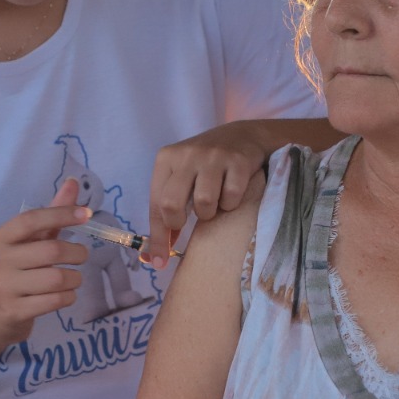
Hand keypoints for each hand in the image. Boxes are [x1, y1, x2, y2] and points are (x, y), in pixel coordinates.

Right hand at [0, 180, 90, 349]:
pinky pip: (55, 301)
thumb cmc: (15, 273)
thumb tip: (73, 182)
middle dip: (77, 254)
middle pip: (51, 251)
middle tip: (82, 256)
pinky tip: (65, 295)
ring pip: (56, 278)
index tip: (87, 214)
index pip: (32, 219)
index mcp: (1, 238)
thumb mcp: (30, 243)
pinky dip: (69, 297)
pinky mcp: (14, 312)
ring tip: (73, 279)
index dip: (61, 213)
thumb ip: (52, 216)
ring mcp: (4, 288)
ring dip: (75, 279)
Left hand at [145, 121, 274, 267]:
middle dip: (179, 222)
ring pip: (204, 203)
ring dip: (210, 212)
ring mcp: (213, 156)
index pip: (155, 203)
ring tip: (214, 203)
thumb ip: (167, 211)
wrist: (242, 136)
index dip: (157, 237)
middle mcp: (186, 154)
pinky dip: (232, 203)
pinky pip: (231, 198)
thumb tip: (156, 256)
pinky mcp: (238, 161)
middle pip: (172, 204)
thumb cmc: (205, 166)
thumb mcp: (181, 179)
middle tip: (190, 221)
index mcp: (166, 159)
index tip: (158, 262)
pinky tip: (232, 192)